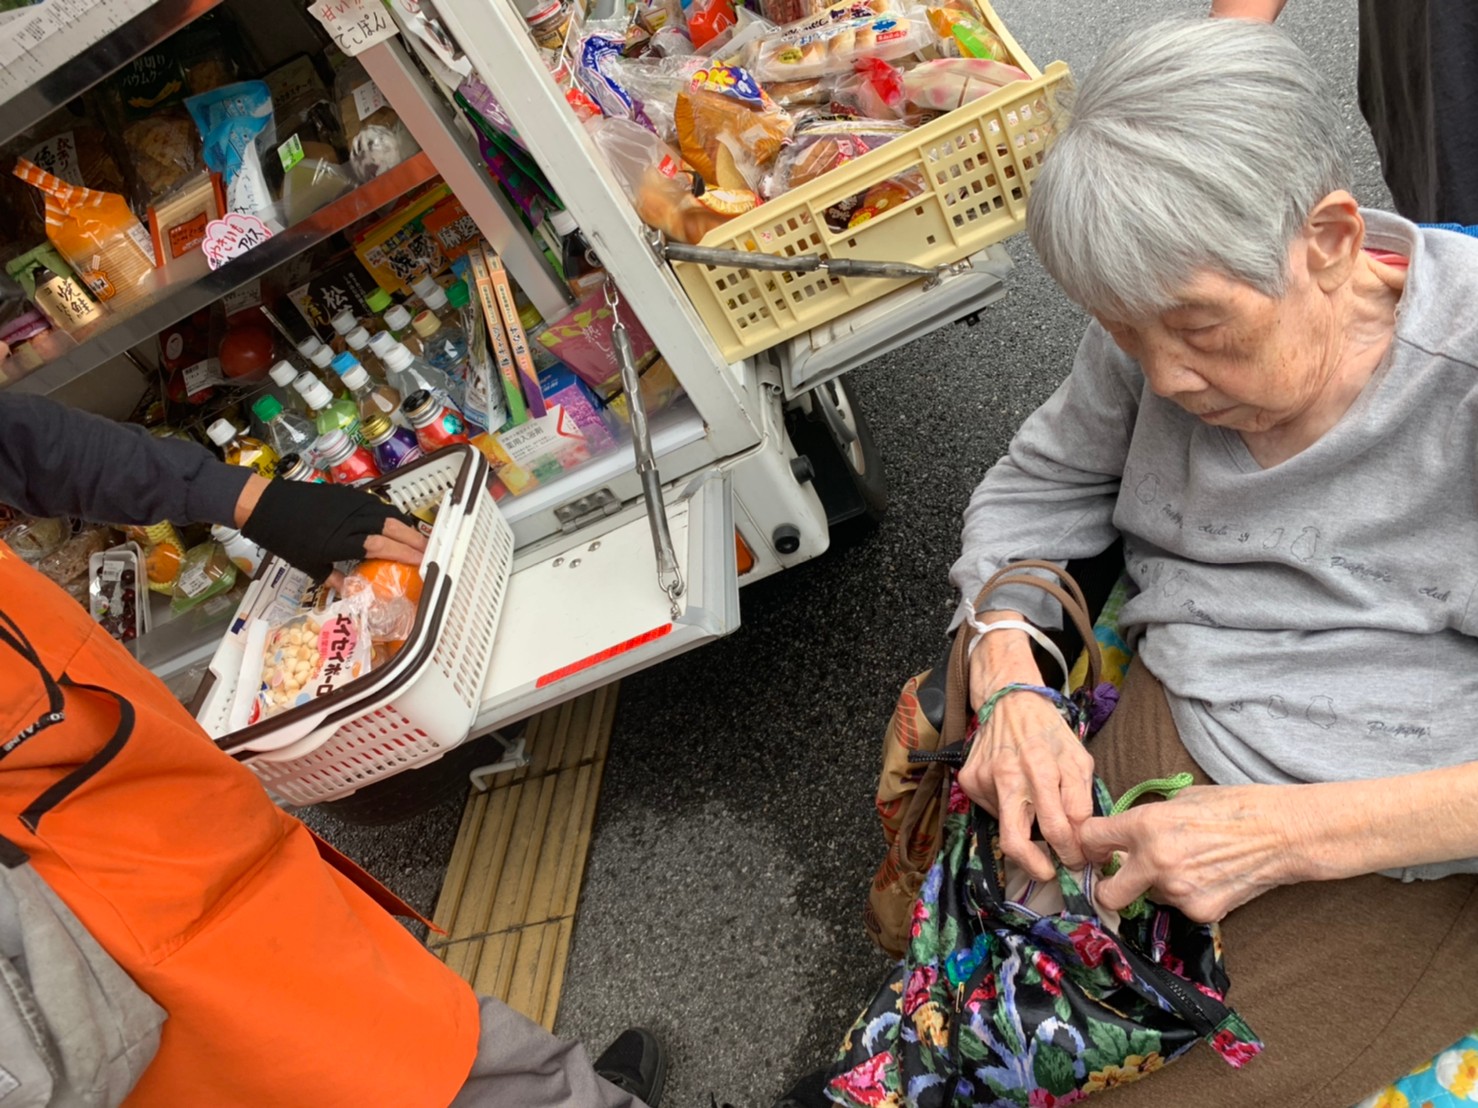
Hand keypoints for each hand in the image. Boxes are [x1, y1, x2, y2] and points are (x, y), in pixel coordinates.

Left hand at [235, 474, 425, 581]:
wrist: (266, 505)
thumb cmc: (284, 538)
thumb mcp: (308, 565)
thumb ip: (334, 577)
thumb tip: (353, 591)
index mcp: (340, 541)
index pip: (381, 547)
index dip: (405, 555)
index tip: (421, 563)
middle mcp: (349, 519)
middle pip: (392, 527)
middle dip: (414, 540)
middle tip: (430, 552)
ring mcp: (350, 503)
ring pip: (388, 513)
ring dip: (406, 527)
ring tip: (418, 539)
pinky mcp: (348, 494)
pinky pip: (377, 505)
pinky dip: (392, 515)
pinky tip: (396, 525)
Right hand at [959, 687, 1096, 881]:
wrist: (1010, 701)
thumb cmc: (1050, 732)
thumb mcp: (1079, 760)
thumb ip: (1080, 801)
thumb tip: (1080, 841)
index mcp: (1041, 768)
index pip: (1057, 828)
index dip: (1070, 852)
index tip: (1076, 861)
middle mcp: (1008, 775)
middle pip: (1015, 842)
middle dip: (1036, 867)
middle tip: (1050, 872)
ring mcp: (983, 779)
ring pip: (1005, 826)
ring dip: (1025, 828)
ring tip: (1034, 807)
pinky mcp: (969, 780)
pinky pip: (992, 810)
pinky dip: (1008, 809)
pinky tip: (1014, 789)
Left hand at [1078, 784, 1301, 922]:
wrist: (1281, 832)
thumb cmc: (1232, 807)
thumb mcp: (1178, 799)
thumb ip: (1146, 819)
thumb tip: (1125, 834)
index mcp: (1145, 825)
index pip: (1091, 839)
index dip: (1090, 845)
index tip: (1096, 850)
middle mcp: (1156, 862)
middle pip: (1107, 893)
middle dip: (1106, 889)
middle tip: (1115, 879)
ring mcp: (1178, 891)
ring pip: (1149, 897)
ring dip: (1157, 886)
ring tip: (1189, 865)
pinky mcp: (1199, 912)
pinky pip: (1179, 906)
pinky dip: (1186, 895)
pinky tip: (1208, 877)